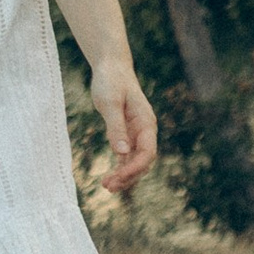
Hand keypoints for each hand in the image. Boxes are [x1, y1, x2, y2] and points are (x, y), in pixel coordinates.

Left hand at [88, 61, 156, 193]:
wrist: (111, 67)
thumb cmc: (111, 81)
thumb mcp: (110, 102)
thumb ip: (116, 127)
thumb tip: (121, 153)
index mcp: (146, 123)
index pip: (147, 152)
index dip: (135, 167)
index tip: (118, 177)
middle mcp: (145, 130)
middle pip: (142, 161)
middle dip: (128, 176)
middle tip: (108, 187)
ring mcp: (137, 133)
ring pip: (134, 161)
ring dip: (124, 175)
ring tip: (107, 187)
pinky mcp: (127, 133)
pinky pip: (127, 155)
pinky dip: (120, 167)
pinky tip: (110, 177)